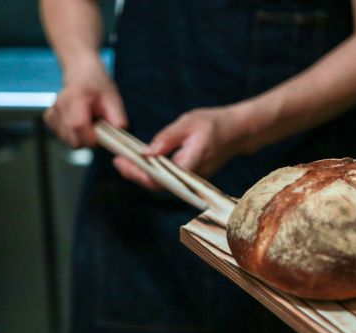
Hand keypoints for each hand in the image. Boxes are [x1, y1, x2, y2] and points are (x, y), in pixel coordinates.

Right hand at [44, 58, 127, 147]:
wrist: (81, 72)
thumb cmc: (98, 86)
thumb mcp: (113, 99)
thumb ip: (117, 118)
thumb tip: (118, 137)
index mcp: (75, 97)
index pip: (78, 126)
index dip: (92, 137)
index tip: (102, 132)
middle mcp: (60, 105)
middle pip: (73, 139)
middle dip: (89, 140)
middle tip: (98, 127)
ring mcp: (52, 112)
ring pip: (68, 141)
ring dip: (82, 137)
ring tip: (89, 121)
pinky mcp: (49, 118)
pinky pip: (62, 137)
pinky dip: (73, 135)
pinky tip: (79, 121)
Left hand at [113, 106, 245, 189]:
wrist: (237, 131)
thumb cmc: (214, 124)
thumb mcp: (188, 123)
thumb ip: (166, 139)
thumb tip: (146, 152)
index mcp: (192, 163)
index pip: (161, 179)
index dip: (139, 174)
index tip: (123, 162)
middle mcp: (192, 178)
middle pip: (158, 186)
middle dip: (135, 175)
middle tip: (117, 161)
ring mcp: (192, 180)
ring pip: (162, 184)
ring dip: (142, 174)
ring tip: (123, 161)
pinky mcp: (191, 178)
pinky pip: (168, 180)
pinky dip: (152, 172)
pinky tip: (140, 161)